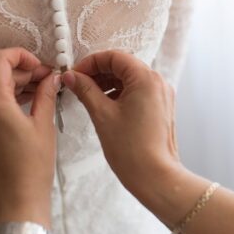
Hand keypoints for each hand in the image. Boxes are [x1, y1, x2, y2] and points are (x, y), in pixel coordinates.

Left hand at [0, 48, 59, 227]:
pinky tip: (33, 106)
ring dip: (19, 86)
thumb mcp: (43, 127)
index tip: (41, 65)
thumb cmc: (30, 169)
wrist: (14, 206)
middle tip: (50, 78)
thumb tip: (51, 78)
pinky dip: (12, 101)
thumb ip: (45, 95)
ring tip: (46, 91)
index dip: (20, 55)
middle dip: (24, 71)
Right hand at [62, 51, 185, 207]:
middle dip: (98, 73)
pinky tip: (103, 105)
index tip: (74, 74)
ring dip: (108, 83)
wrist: (155, 177)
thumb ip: (85, 90)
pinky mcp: (161, 108)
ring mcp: (162, 95)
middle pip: (123, 66)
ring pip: (130, 79)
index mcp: (146, 78)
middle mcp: (158, 82)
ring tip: (87, 96)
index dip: (91, 62)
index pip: (114, 57)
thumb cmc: (131, 149)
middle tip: (77, 85)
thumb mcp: (102, 115)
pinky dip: (119, 94)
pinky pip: (137, 92)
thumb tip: (71, 76)